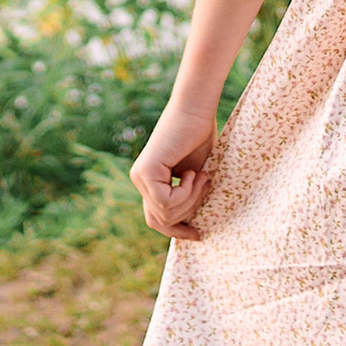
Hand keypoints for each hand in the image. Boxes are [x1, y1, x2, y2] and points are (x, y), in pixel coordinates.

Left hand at [131, 93, 221, 237]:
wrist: (196, 110)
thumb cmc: (199, 137)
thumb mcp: (193, 177)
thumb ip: (186, 197)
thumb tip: (188, 227)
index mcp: (149, 181)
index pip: (156, 219)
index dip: (177, 231)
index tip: (198, 235)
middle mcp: (139, 180)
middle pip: (160, 221)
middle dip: (188, 212)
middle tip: (205, 185)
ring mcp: (140, 176)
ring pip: (165, 213)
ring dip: (191, 199)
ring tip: (202, 176)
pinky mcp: (146, 171)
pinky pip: (166, 202)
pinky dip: (185, 193)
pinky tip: (192, 173)